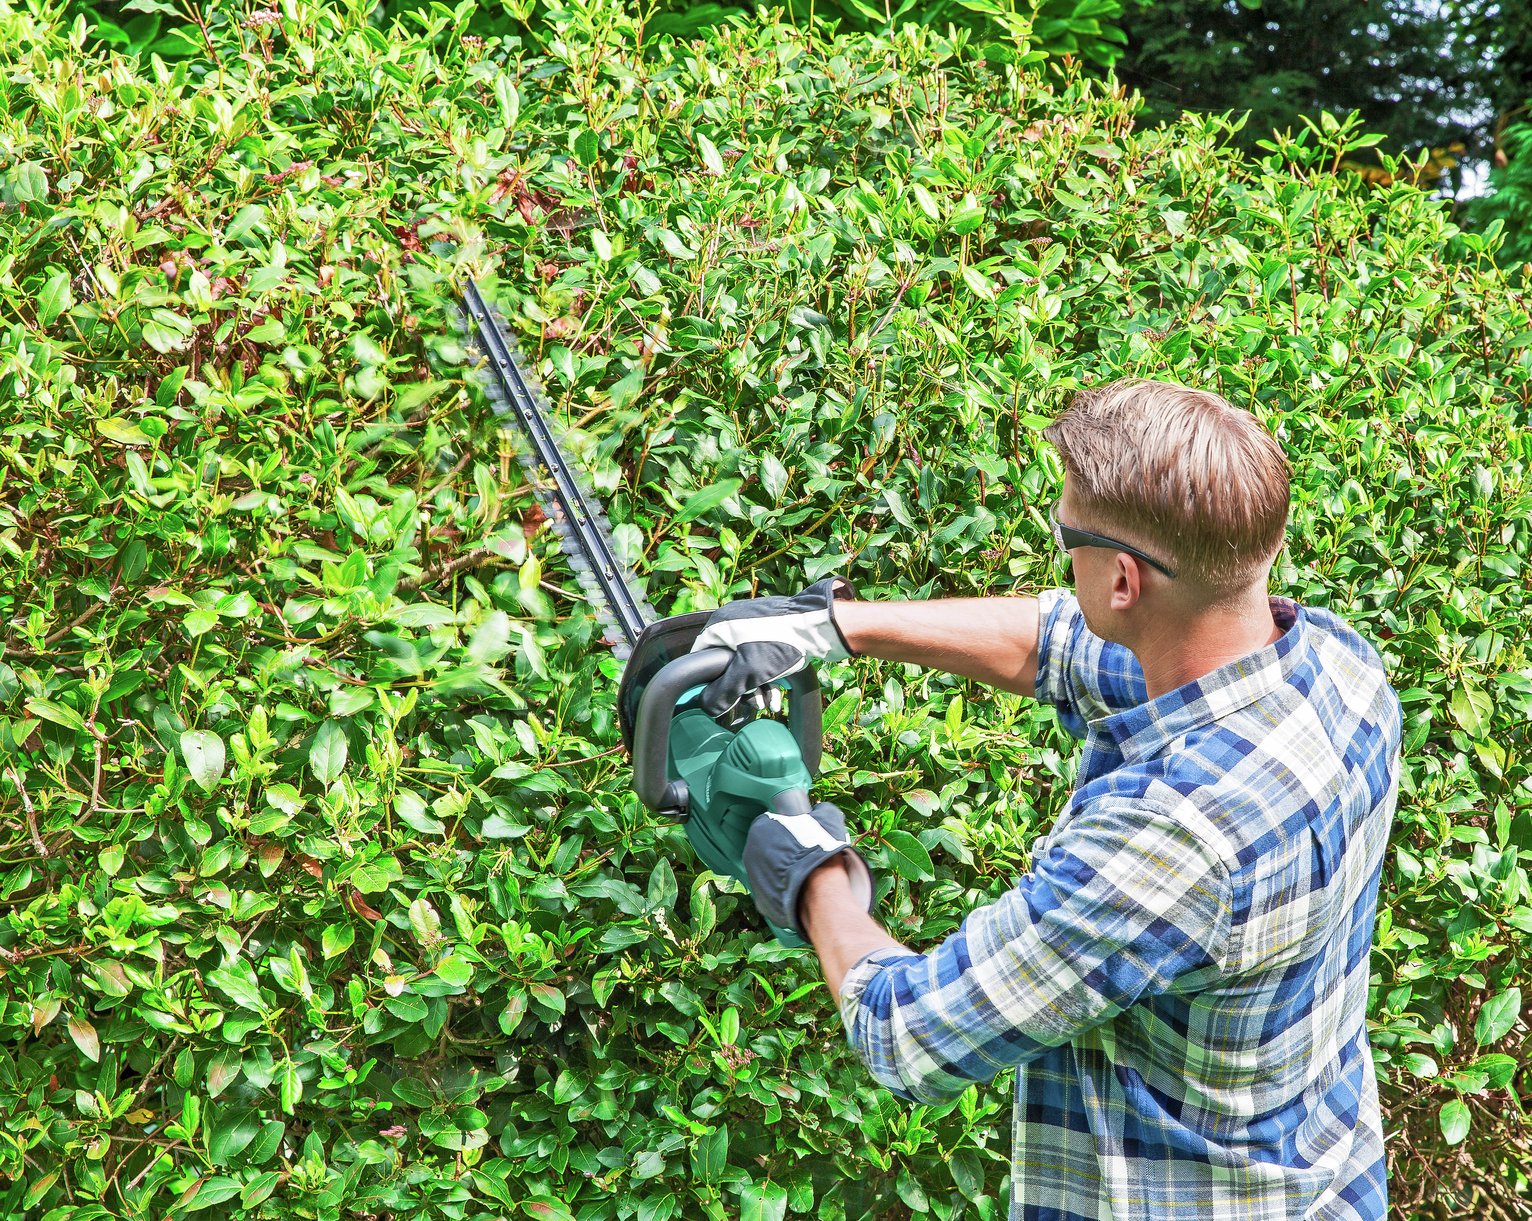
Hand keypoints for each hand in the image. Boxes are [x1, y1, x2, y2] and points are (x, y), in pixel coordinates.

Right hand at [688, 575, 856, 719]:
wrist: (817, 626)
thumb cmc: (780, 643)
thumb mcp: (748, 672)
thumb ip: (724, 691)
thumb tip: (708, 707)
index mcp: (721, 624)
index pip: (700, 655)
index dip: (706, 679)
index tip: (717, 697)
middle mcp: (734, 620)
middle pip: (726, 662)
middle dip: (740, 687)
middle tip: (752, 703)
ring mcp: (754, 623)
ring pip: (746, 661)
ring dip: (756, 685)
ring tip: (769, 703)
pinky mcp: (772, 628)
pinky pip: (761, 655)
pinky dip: (766, 674)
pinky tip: (776, 694)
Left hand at [742, 800, 874, 940]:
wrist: (820, 892)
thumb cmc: (820, 851)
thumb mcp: (827, 818)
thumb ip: (819, 810)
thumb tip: (820, 811)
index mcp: (761, 828)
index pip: (773, 823)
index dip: (791, 829)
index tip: (804, 835)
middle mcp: (750, 853)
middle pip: (769, 848)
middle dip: (785, 851)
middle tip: (806, 855)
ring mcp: (753, 879)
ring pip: (770, 871)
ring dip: (784, 872)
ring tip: (806, 875)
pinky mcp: (761, 902)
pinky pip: (773, 893)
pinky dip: (785, 891)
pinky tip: (801, 891)